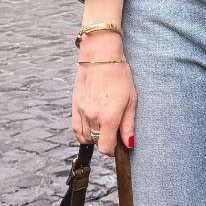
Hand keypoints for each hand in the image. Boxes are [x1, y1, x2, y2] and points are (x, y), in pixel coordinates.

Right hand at [72, 0, 132, 155]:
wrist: (100, 56)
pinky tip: (91, 125)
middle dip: (105, 140)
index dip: (113, 150)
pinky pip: (75, 128)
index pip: (106, 148)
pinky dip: (83, 132)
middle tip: (114, 129)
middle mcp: (92, 116)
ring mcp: (81, 111)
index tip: (119, 144)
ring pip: (85, 137)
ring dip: (94, 136)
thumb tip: (129, 145)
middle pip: (96, 143)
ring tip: (103, 124)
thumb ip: (128, 125)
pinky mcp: (74, 105)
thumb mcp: (131, 100)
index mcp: (108, 116)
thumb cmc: (119, 76)